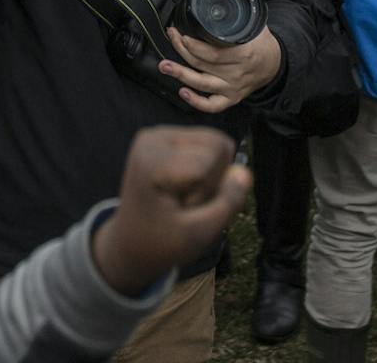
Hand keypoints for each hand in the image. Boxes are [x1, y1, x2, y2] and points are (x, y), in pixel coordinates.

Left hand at [89, 127, 250, 294]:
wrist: (131, 243)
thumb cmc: (161, 243)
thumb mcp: (198, 235)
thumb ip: (226, 204)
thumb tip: (245, 171)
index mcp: (152, 160)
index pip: (211, 159)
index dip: (209, 191)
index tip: (183, 212)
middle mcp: (152, 137)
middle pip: (217, 145)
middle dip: (212, 180)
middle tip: (186, 205)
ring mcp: (158, 133)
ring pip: (216, 143)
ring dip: (211, 175)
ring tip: (185, 196)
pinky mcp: (166, 135)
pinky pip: (208, 144)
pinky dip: (206, 168)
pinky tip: (184, 186)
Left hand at [162, 26, 282, 113]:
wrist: (275, 65)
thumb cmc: (263, 45)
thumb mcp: (255, 26)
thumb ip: (237, 19)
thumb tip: (216, 6)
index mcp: (243, 54)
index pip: (213, 53)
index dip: (194, 46)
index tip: (182, 35)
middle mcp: (236, 73)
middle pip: (202, 64)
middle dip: (181, 50)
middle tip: (171, 38)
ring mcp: (232, 87)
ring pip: (202, 83)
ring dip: (180, 74)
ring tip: (165, 66)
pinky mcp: (231, 98)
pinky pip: (212, 105)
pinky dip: (196, 102)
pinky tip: (183, 92)